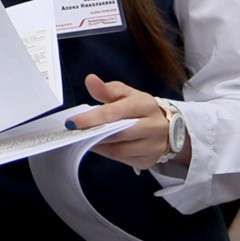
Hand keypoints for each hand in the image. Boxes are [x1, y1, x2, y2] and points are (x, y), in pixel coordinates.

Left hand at [67, 74, 187, 169]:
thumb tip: (90, 80)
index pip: (114, 112)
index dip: (91, 118)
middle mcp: (153, 126)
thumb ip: (107, 89)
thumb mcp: (126, 94)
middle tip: (76, 133)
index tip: (73, 122)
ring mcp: (153, 146)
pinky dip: (108, 154)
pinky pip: (123, 160)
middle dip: (94, 133)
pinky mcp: (149, 161)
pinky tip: (100, 147)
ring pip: (120, 150)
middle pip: (118, 133)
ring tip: (85, 140)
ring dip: (99, 146)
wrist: (166, 126)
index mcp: (145, 104)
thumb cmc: (141, 108)